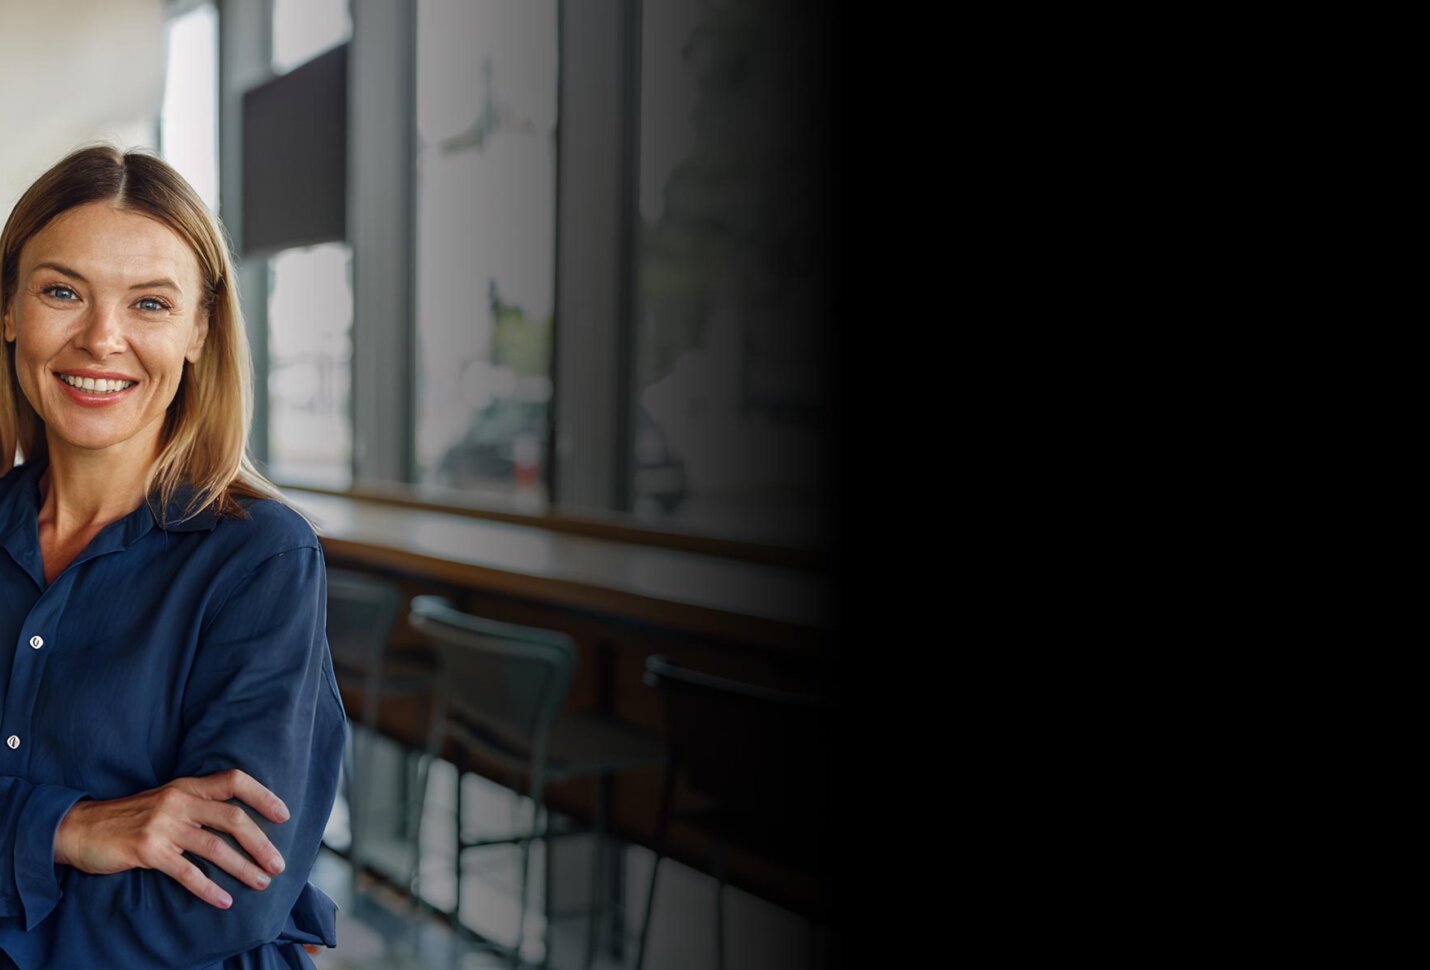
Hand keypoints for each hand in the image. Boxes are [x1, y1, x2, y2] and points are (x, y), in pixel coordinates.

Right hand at [54, 769, 289, 908]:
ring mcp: (164, 825)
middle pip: (233, 818)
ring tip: (262, 882)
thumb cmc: (129, 818)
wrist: (80, 828)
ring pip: (215, 847)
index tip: (284, 815)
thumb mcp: (166, 800)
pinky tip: (224, 900)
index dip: (263, 796)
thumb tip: (239, 824)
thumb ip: (197, 806)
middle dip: (261, 843)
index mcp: (186, 786)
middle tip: (279, 863)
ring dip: (243, 867)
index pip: (234, 780)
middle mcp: (179, 801)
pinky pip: (187, 872)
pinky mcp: (148, 850)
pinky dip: (209, 888)